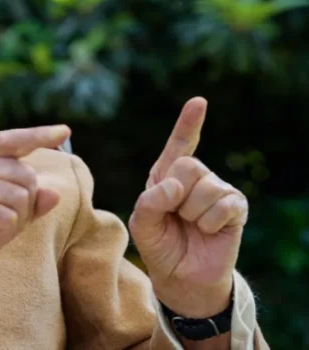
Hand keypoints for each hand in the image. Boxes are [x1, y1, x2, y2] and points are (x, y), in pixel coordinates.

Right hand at [0, 125, 69, 327]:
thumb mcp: (5, 220)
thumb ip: (28, 204)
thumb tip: (54, 192)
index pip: (9, 142)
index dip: (37, 136)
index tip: (65, 131)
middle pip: (24, 176)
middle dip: (24, 206)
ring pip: (18, 198)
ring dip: (11, 222)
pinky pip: (5, 216)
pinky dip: (1, 232)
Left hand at [129, 97, 247, 317]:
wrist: (181, 277)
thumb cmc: (159, 246)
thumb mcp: (142, 224)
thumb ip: (149, 202)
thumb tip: (175, 186)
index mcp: (166, 176)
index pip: (179, 145)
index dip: (188, 124)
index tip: (199, 102)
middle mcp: (194, 178)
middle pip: (187, 165)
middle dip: (175, 196)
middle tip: (176, 216)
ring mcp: (217, 190)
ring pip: (204, 188)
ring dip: (192, 214)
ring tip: (191, 226)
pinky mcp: (236, 207)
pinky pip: (223, 205)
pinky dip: (210, 223)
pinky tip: (208, 232)